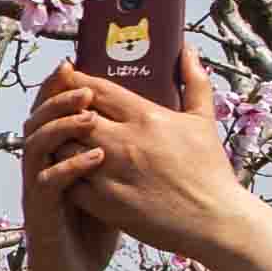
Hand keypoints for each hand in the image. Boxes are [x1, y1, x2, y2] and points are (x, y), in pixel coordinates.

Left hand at [28, 58, 271, 270]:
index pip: (97, 90)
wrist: (214, 221)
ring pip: (65, 148)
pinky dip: (62, 172)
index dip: (76, 80)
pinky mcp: (104, 203)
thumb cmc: (210, 170)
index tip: (66, 74)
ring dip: (60, 141)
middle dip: (62, 110)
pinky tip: (66, 169)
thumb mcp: (204, 120)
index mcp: (146, 118)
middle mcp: (124, 143)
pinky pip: (68, 180)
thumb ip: (194, 81)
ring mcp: (111, 174)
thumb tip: (186, 49)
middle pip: (74, 116)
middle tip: (58, 108)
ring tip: (60, 138)